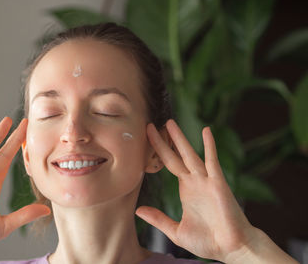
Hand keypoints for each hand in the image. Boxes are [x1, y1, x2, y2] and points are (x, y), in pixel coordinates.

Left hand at [135, 119, 255, 261]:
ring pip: (190, 154)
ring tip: (169, 122)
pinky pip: (212, 161)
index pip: (168, 164)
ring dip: (180, 138)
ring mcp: (206, 180)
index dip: (158, 151)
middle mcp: (195, 181)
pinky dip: (210, 146)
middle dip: (164, 140)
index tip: (147, 138)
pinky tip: (206, 131)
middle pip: (175, 155)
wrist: (231, 248)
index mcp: (186, 189)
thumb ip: (158, 219)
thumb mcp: (176, 231)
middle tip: (151, 124)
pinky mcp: (218, 183)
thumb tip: (138, 210)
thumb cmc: (207, 241)